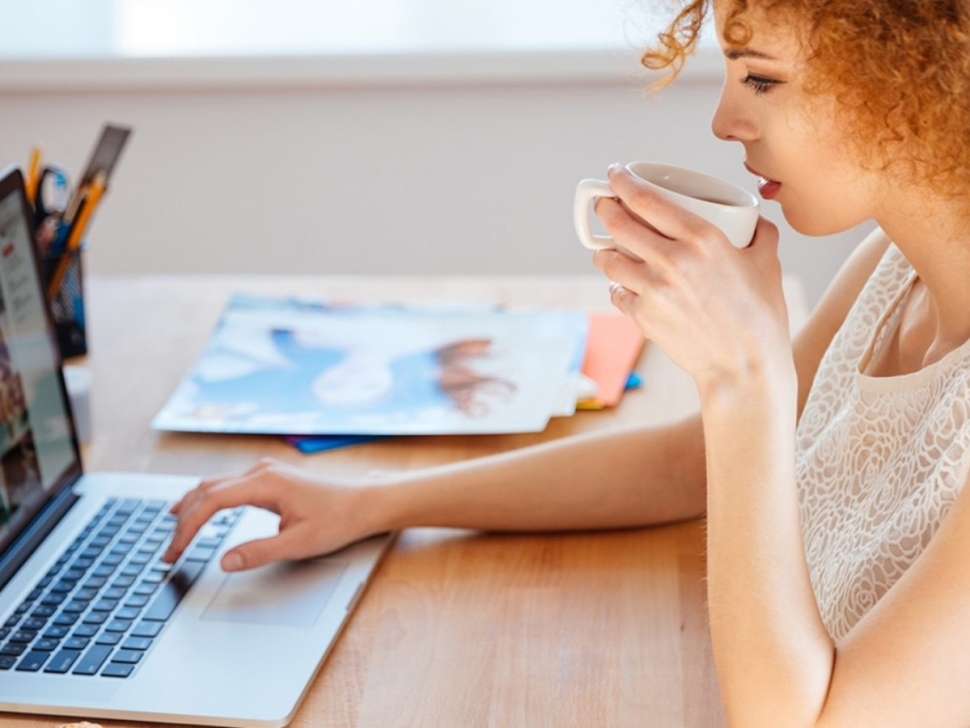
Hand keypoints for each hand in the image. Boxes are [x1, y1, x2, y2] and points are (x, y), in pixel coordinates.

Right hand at [162, 458, 376, 571]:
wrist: (364, 503)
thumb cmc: (338, 520)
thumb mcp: (299, 544)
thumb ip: (259, 552)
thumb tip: (224, 561)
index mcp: (265, 483)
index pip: (210, 502)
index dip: (187, 529)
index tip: (175, 553)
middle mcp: (260, 471)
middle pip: (205, 491)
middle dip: (182, 521)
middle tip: (168, 553)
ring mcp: (264, 471)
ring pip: (213, 485)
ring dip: (190, 508)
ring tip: (173, 534)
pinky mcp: (268, 477)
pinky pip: (226, 484)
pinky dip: (205, 499)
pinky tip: (194, 509)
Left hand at [591, 165, 793, 393]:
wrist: (745, 368)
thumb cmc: (761, 317)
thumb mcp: (768, 265)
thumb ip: (761, 234)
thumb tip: (756, 219)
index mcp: (702, 239)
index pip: (647, 199)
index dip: (623, 182)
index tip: (615, 174)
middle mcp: (672, 261)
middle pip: (618, 224)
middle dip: (604, 209)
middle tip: (603, 205)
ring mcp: (653, 291)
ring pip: (609, 260)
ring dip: (603, 251)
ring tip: (605, 248)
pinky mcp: (643, 317)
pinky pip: (617, 293)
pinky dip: (617, 286)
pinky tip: (623, 284)